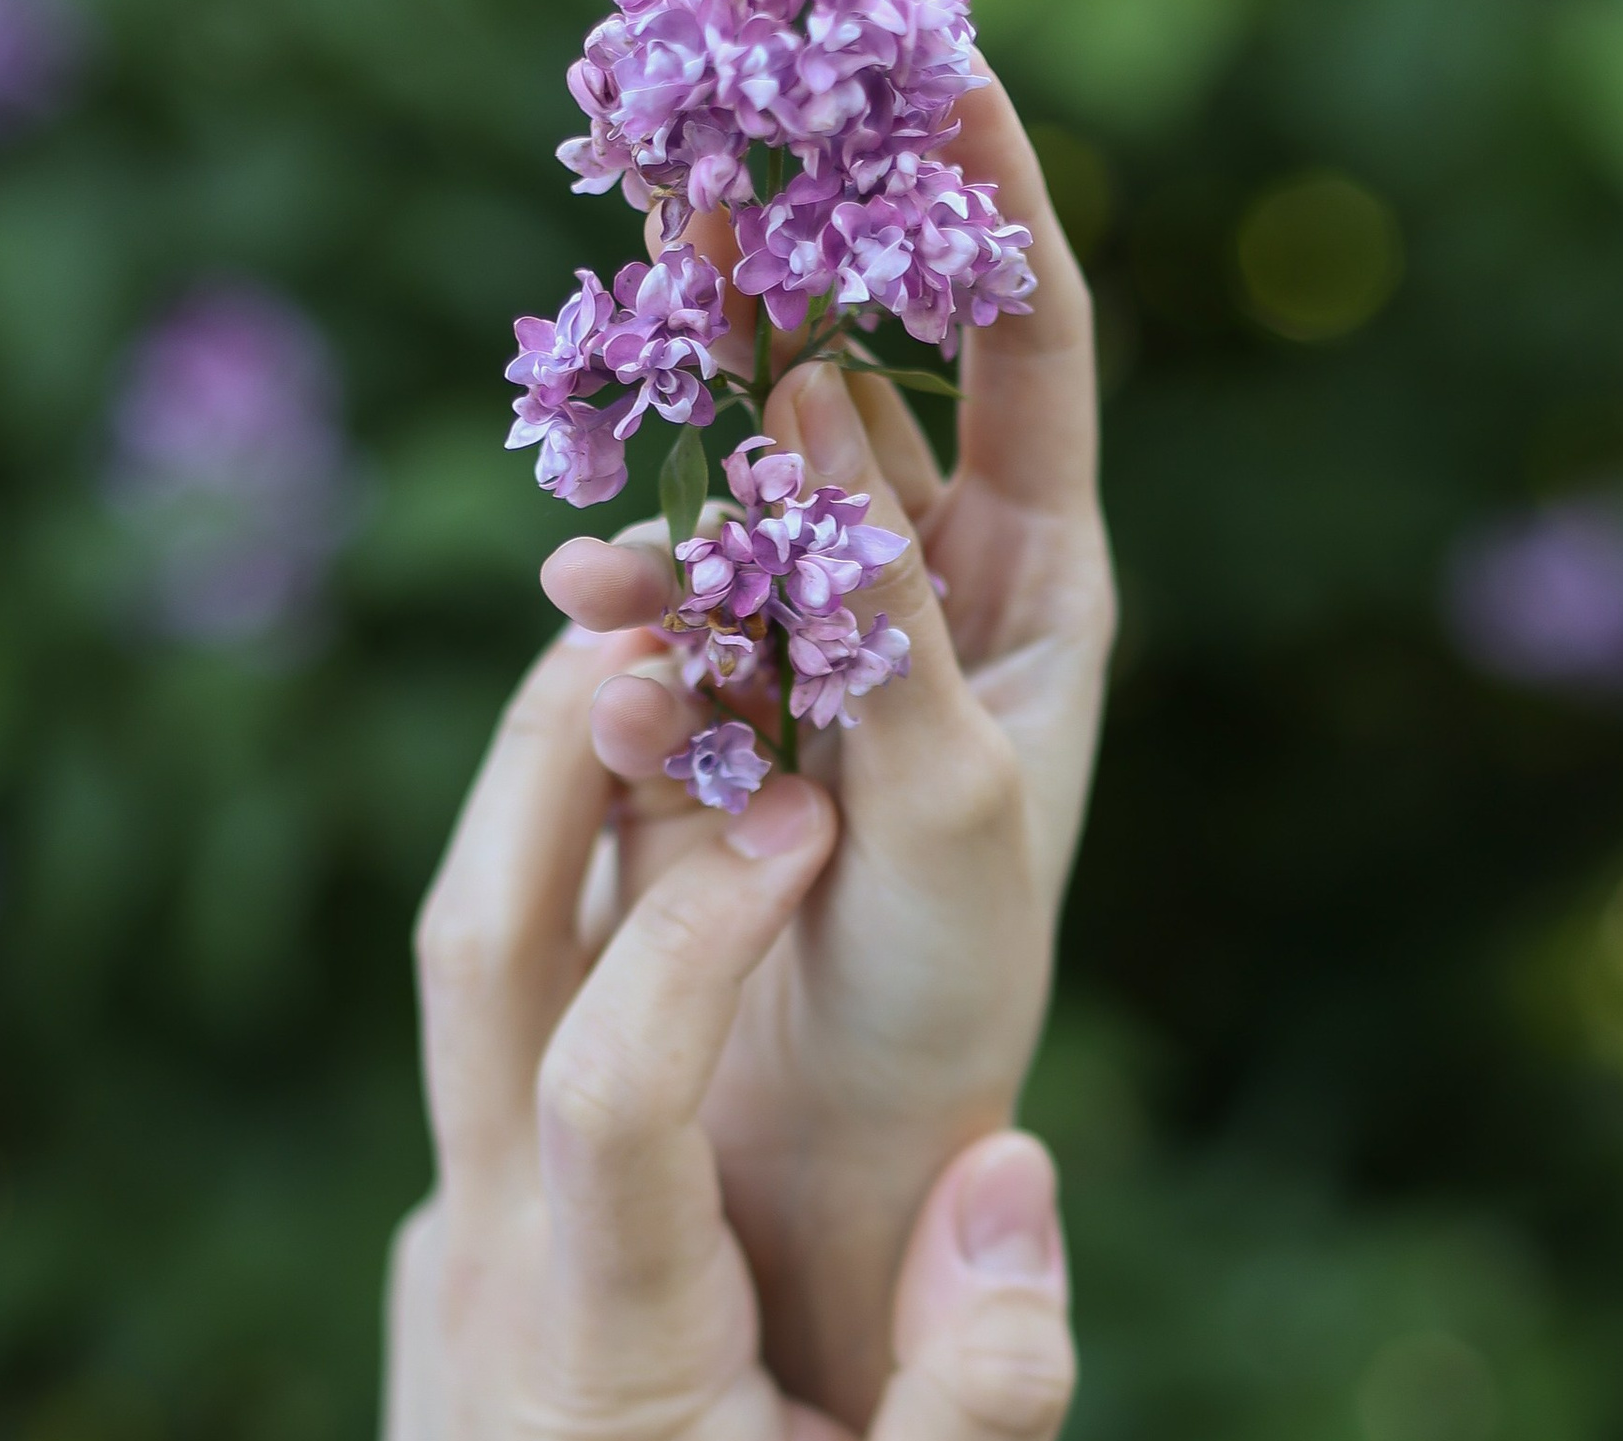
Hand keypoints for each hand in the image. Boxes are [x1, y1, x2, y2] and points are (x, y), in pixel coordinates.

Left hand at [378, 628, 1074, 1440]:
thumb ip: (992, 1404)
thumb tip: (1017, 1174)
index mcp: (601, 1342)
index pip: (602, 1080)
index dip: (695, 929)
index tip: (812, 816)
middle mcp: (491, 1259)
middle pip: (470, 958)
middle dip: (559, 768)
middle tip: (686, 618)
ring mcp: (458, 1238)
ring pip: (461, 963)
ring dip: (548, 793)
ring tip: (674, 651)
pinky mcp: (475, 1233)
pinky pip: (498, 1014)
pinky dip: (572, 881)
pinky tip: (669, 816)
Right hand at [548, 66, 1114, 1427]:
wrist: (841, 1149)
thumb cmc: (941, 994)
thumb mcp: (945, 798)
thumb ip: (881, 612)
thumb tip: (802, 404)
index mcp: (1039, 594)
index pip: (1023, 352)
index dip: (982, 203)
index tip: (928, 61)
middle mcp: (930, 598)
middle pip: (851, 379)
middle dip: (781, 260)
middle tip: (691, 131)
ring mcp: (809, 650)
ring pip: (733, 491)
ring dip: (670, 431)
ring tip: (600, 368)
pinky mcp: (709, 719)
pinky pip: (660, 616)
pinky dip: (622, 599)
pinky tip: (583, 604)